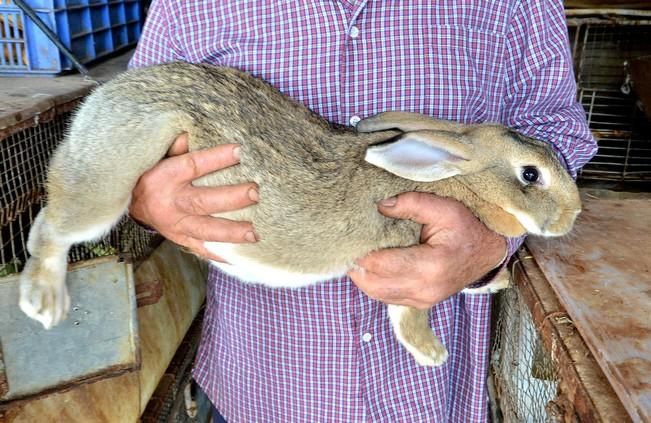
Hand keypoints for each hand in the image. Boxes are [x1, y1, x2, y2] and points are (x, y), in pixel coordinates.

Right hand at [129, 133, 258, 260]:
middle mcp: (172, 202)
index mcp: (166, 177)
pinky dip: (219, 255)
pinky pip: (201, 249)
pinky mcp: (181, 239)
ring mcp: (177, 224)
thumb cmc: (152, 175)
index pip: (194, 165)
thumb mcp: (157, 157)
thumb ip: (175, 148)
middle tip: (255, 193)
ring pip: (206, 229)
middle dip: (231, 198)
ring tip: (253, 233)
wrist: (131, 204)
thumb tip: (187, 133)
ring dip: (231, 232)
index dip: (216, 158)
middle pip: (204, 201)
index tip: (239, 151)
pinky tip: (239, 258)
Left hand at [348, 193, 506, 308]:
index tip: (351, 234)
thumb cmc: (467, 229)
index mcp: (430, 266)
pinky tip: (370, 264)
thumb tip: (380, 206)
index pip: (381, 263)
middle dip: (356, 263)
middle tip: (349, 242)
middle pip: (372, 282)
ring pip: (375, 292)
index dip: (361, 250)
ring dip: (361, 274)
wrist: (487, 254)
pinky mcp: (418, 303)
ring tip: (357, 251)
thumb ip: (412, 204)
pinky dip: (372, 281)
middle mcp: (424, 289)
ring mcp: (421, 300)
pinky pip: (384, 296)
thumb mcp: (445, 208)